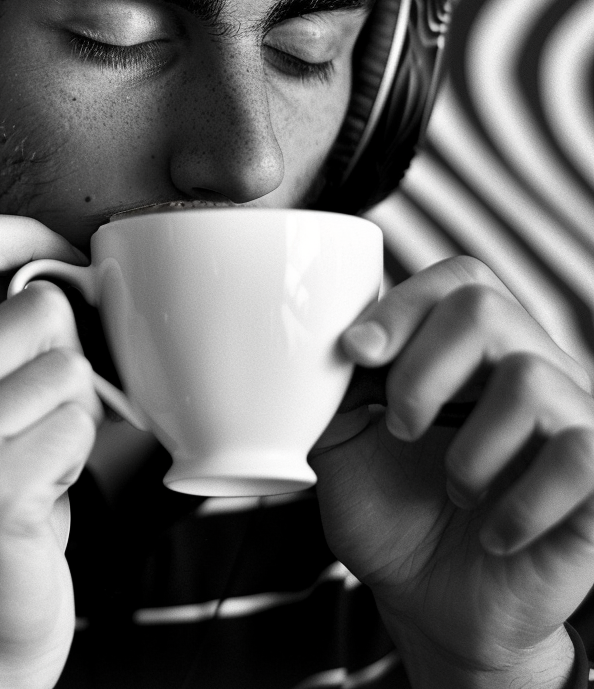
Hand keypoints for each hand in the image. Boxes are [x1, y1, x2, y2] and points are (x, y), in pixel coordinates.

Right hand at [0, 212, 100, 688]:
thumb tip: (53, 268)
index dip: (19, 233)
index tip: (58, 260)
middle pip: (38, 302)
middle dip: (68, 352)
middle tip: (45, 410)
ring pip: (70, 364)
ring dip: (77, 412)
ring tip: (41, 455)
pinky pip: (80, 424)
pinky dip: (82, 457)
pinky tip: (45, 490)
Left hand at [310, 256, 593, 688]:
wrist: (429, 605)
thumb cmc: (389, 512)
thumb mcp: (340, 439)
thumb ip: (332, 382)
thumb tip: (319, 336)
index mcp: (470, 352)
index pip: (459, 280)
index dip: (403, 306)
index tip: (355, 353)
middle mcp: (529, 371)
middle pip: (487, 307)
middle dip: (422, 369)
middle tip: (400, 427)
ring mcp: (572, 423)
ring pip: (531, 379)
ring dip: (469, 448)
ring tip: (456, 489)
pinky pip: (578, 455)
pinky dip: (520, 502)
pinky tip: (495, 532)